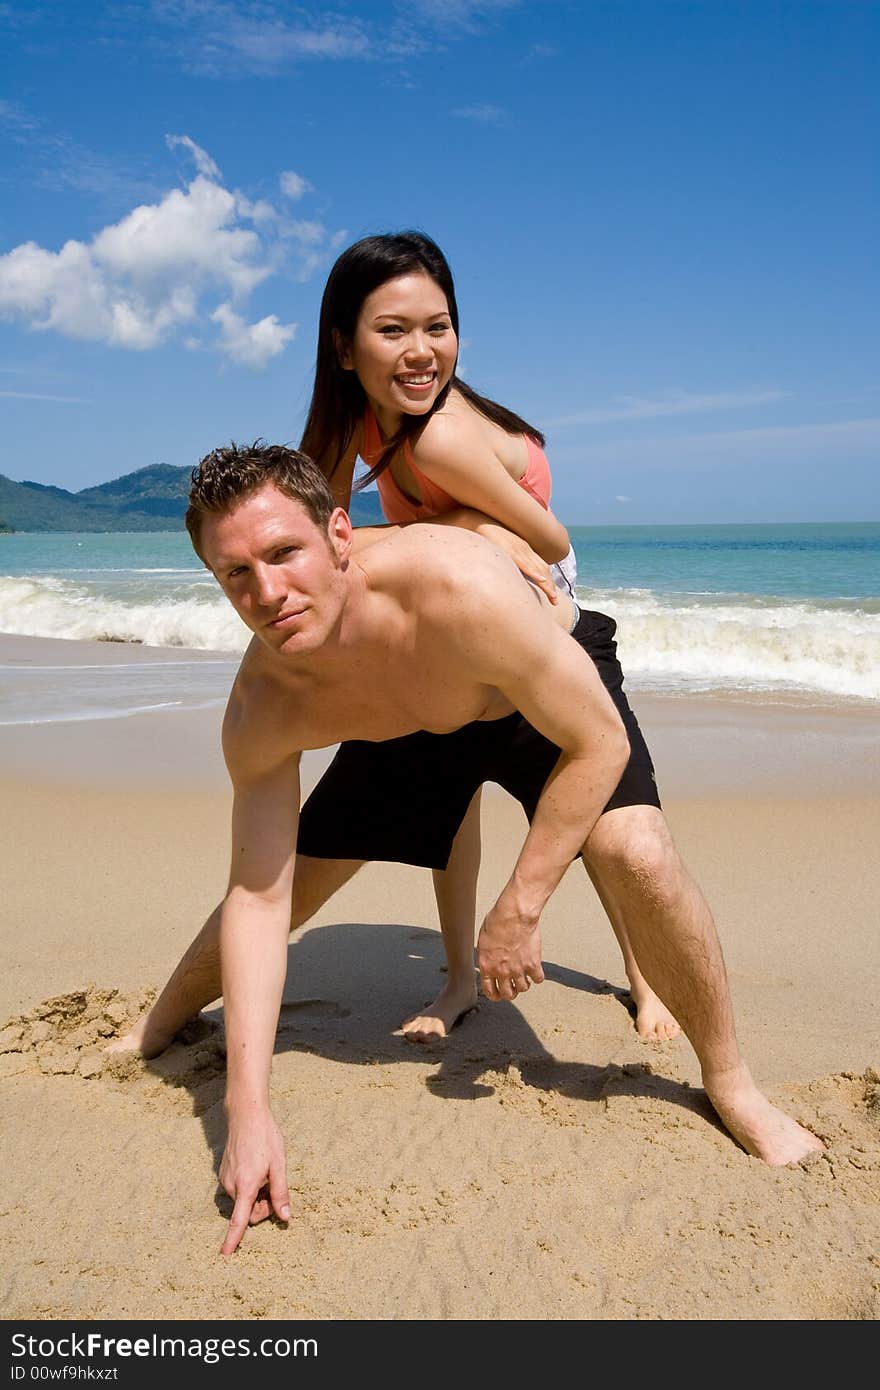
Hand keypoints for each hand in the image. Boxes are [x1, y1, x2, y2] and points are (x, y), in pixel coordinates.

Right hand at [218, 1108, 289, 1254]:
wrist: (246, 1115)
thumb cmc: (266, 1138)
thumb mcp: (279, 1165)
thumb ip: (280, 1193)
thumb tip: (285, 1218)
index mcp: (246, 1186)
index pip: (239, 1220)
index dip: (233, 1240)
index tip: (225, 1256)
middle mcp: (231, 1185)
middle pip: (248, 1211)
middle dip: (262, 1206)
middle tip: (273, 1185)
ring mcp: (225, 1179)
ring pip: (243, 1200)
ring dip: (255, 1194)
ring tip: (264, 1170)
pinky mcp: (223, 1173)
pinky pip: (237, 1189)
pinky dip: (248, 1186)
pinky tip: (255, 1166)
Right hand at [475, 523, 557, 603]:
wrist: (475, 520)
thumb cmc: (485, 537)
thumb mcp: (499, 550)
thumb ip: (505, 560)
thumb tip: (505, 574)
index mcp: (523, 549)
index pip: (541, 566)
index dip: (548, 580)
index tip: (551, 595)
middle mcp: (524, 549)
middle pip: (543, 569)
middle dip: (550, 586)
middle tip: (554, 601)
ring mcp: (518, 549)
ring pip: (537, 568)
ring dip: (546, 584)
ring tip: (552, 597)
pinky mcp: (510, 550)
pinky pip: (524, 563)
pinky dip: (534, 572)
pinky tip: (540, 579)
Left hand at [477, 899, 544, 1001]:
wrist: (514, 915)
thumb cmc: (497, 921)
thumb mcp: (483, 940)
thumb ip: (487, 955)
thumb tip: (490, 961)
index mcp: (487, 966)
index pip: (490, 991)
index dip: (495, 995)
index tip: (499, 994)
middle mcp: (502, 972)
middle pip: (508, 994)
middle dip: (511, 992)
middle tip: (514, 986)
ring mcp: (518, 969)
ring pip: (523, 988)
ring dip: (524, 983)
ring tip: (525, 975)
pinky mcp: (533, 964)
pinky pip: (538, 979)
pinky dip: (538, 976)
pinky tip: (536, 969)